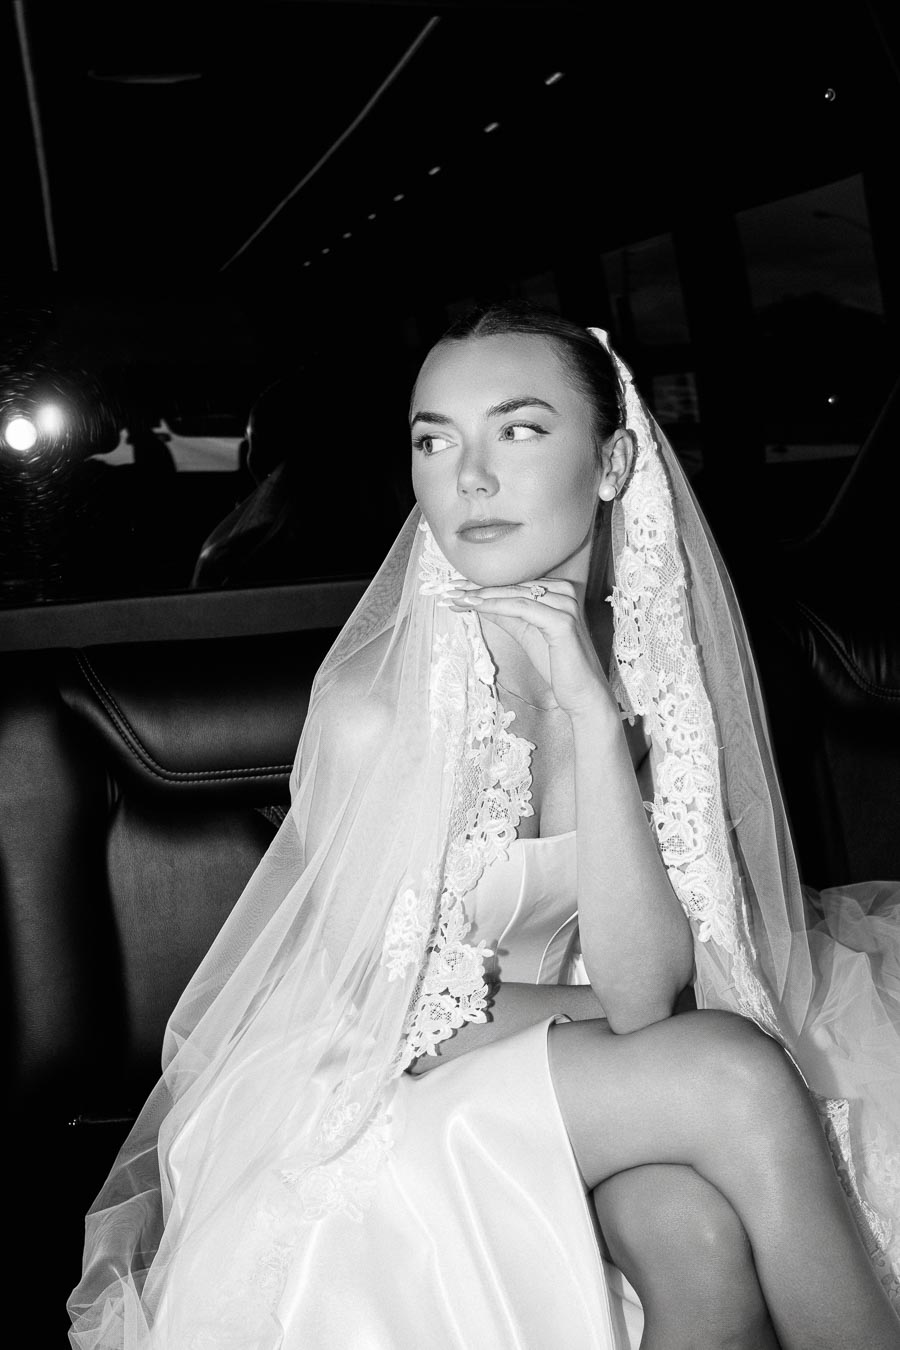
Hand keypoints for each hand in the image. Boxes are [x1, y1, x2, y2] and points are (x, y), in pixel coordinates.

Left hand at [445, 578, 618, 720]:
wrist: (581, 694)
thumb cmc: (557, 666)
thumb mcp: (524, 633)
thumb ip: (505, 615)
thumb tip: (478, 601)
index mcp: (558, 592)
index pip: (514, 583)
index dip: (483, 584)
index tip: (456, 587)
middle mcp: (564, 592)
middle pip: (512, 585)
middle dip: (477, 587)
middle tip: (449, 589)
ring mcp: (565, 605)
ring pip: (514, 593)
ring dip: (481, 594)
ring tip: (456, 597)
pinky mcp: (562, 621)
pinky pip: (521, 607)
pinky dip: (495, 605)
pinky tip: (474, 605)